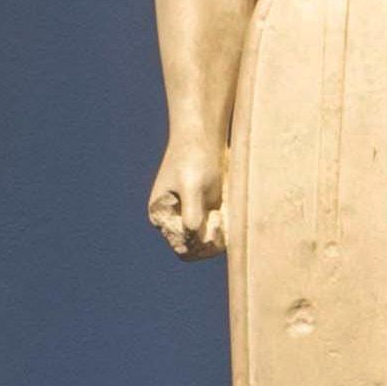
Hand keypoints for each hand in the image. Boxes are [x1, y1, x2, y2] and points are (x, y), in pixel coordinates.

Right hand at [147, 137, 226, 258]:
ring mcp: (189, 216)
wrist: (203, 136)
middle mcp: (173, 220)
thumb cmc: (194, 157)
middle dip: (210, 241)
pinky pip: (215, 231)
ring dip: (219, 235)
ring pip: (207, 242)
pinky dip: (224, 227)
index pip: (181, 247)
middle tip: (220, 219)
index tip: (213, 223)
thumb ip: (191, 209)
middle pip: (195, 249)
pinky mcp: (204, 210)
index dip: (200, 244)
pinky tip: (225, 210)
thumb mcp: (192, 184)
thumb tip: (191, 233)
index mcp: (161, 215)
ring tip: (222, 212)